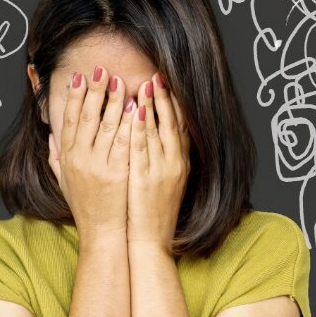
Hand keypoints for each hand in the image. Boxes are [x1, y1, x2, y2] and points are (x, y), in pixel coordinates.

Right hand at [48, 66, 136, 235]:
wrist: (102, 233)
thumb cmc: (85, 207)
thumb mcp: (63, 181)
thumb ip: (56, 158)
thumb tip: (51, 136)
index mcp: (67, 157)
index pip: (69, 119)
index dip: (73, 96)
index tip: (79, 76)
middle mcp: (79, 158)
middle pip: (86, 116)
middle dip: (94, 90)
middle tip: (101, 68)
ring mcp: (98, 165)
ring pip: (105, 125)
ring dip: (113, 100)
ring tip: (120, 80)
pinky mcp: (117, 173)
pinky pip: (123, 141)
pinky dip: (128, 122)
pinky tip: (135, 107)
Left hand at [127, 71, 190, 250]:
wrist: (152, 241)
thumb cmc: (154, 213)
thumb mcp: (166, 182)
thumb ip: (162, 158)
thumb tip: (155, 136)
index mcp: (180, 163)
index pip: (178, 125)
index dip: (174, 103)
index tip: (166, 83)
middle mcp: (175, 163)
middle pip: (173, 123)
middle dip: (166, 98)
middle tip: (158, 75)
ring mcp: (162, 170)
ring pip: (159, 131)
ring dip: (153, 106)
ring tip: (146, 84)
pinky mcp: (147, 178)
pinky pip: (143, 148)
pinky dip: (140, 128)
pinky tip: (136, 112)